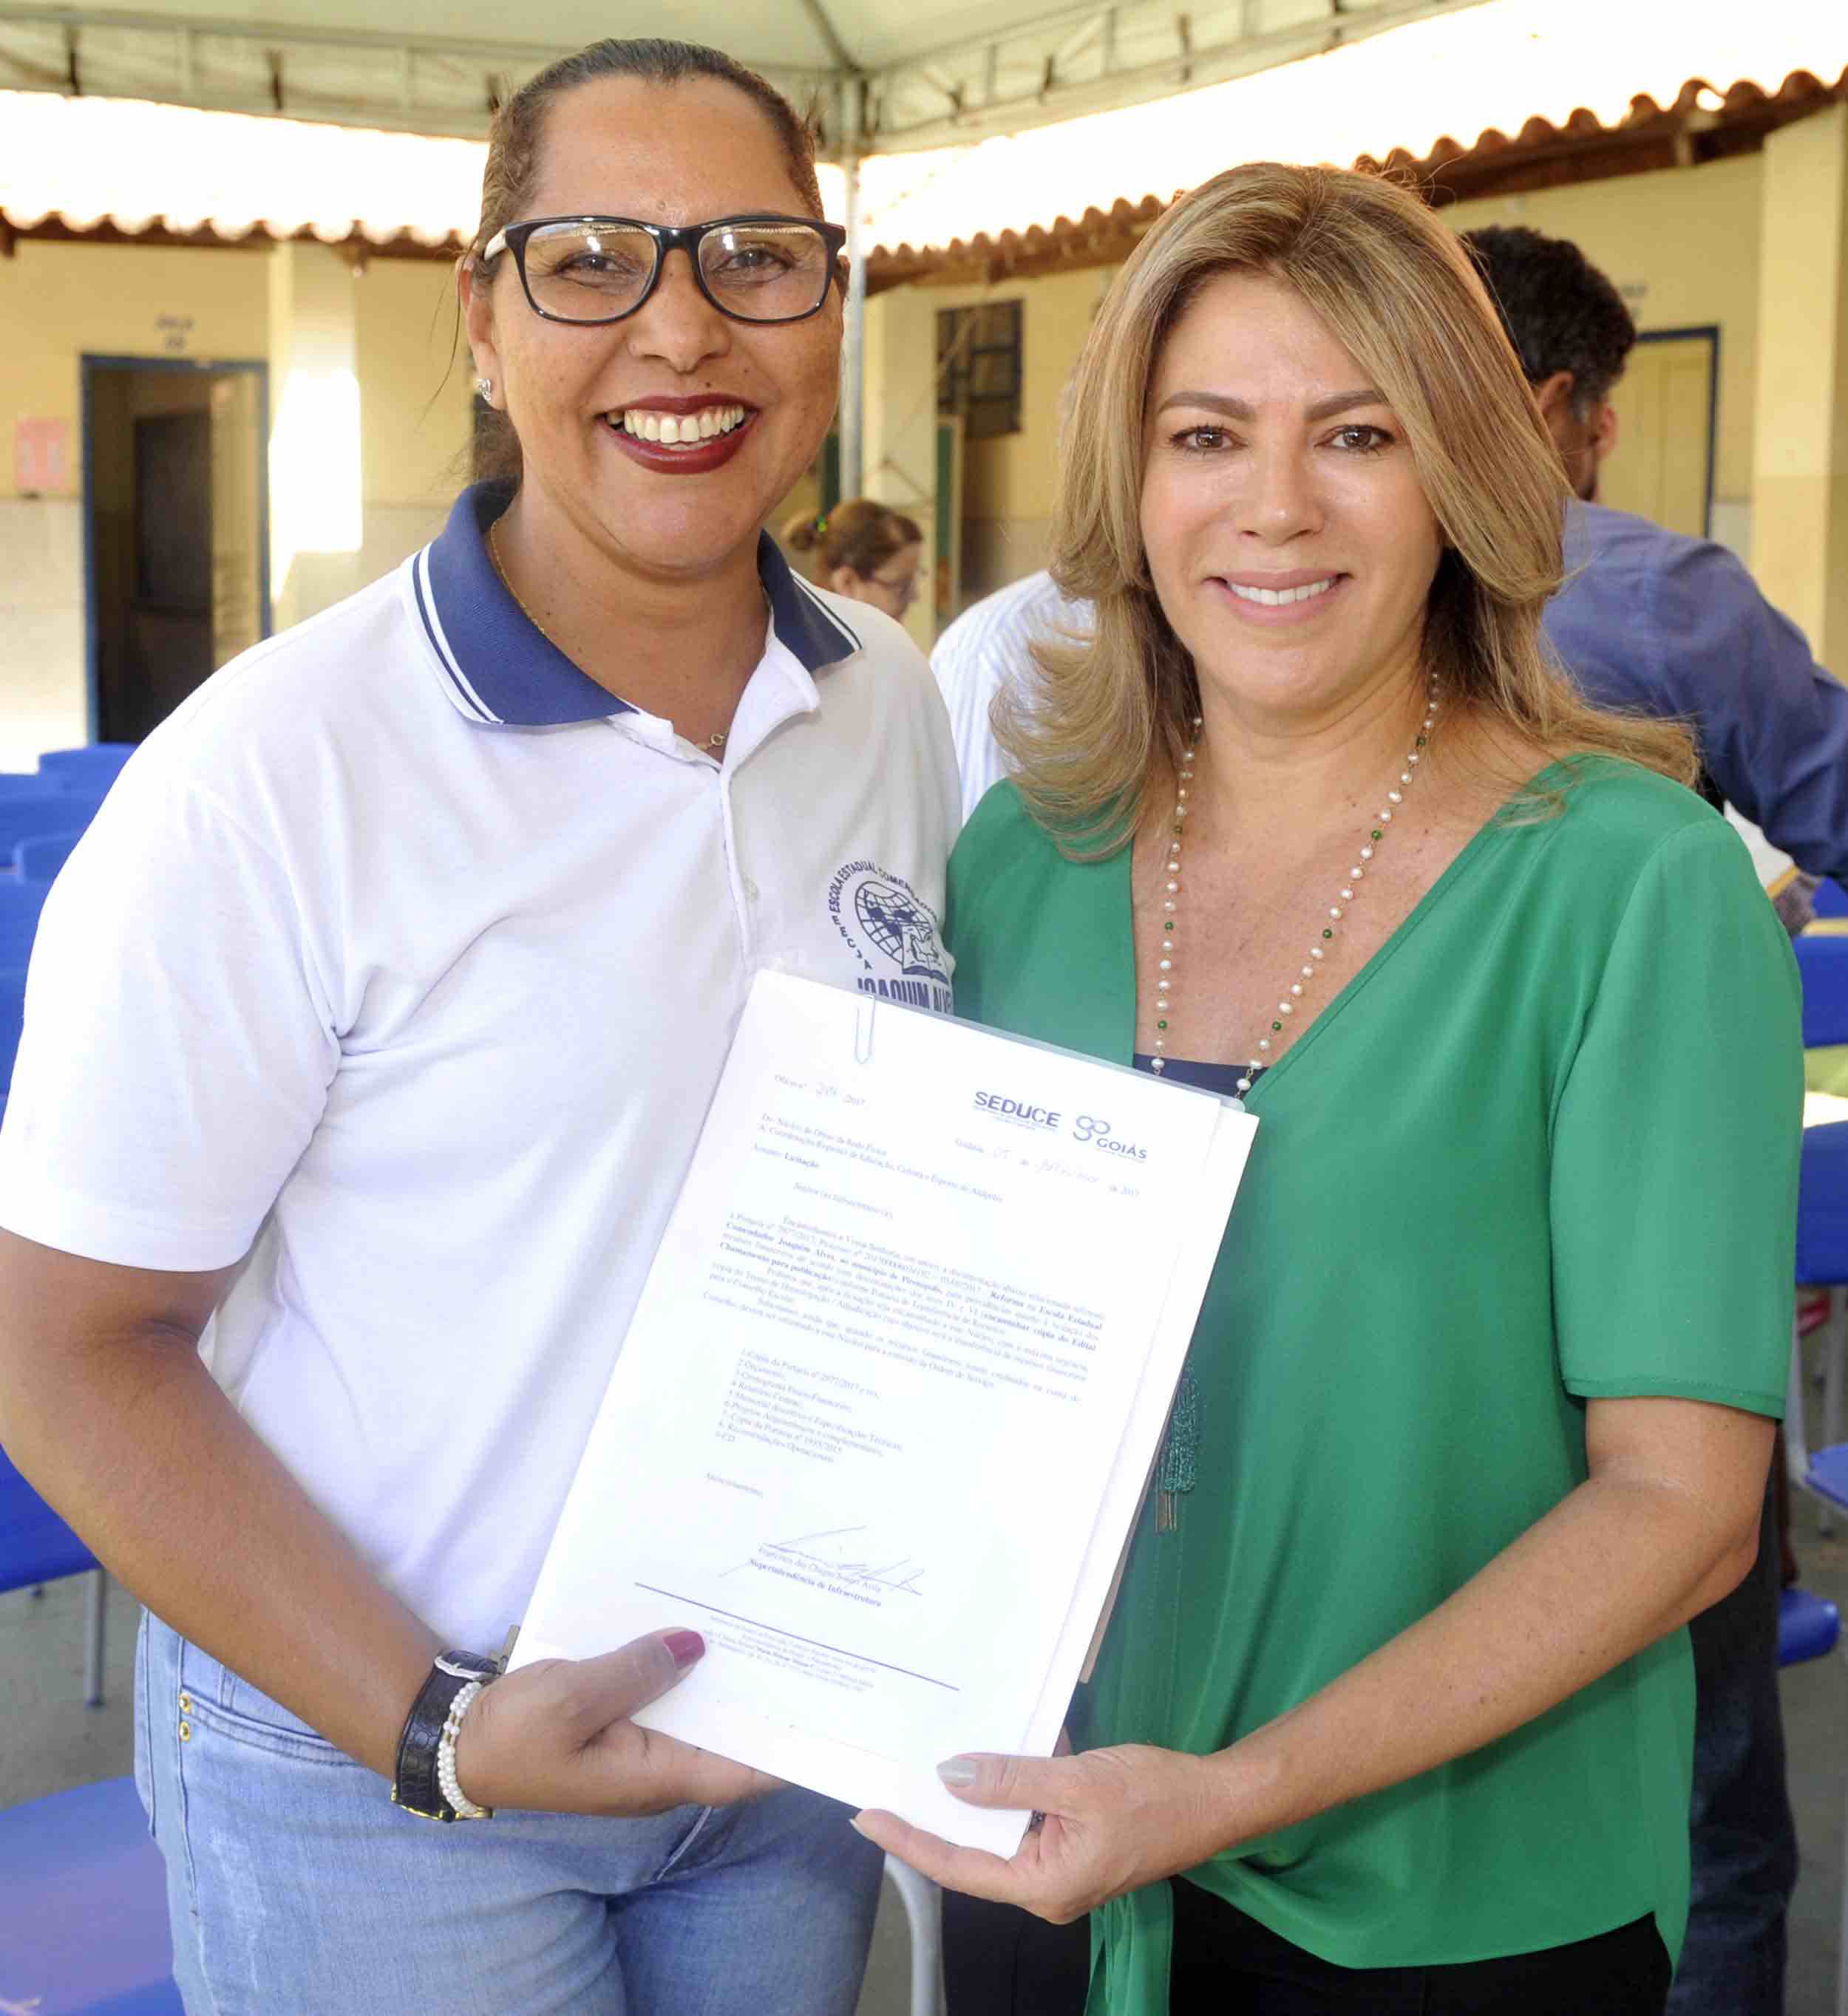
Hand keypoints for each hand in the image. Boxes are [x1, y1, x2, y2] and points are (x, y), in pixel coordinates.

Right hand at [453, 1631, 781, 1816]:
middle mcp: (655, 1767)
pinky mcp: (616, 1722)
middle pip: (726, 1738)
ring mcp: (636, 1745)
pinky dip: (683, 1668)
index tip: (826, 1718)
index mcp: (653, 1776)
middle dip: (762, 1700)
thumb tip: (696, 1645)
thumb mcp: (574, 1697)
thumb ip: (637, 1671)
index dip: (784, 1751)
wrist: (457, 1741)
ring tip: (765, 1627)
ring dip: (723, 1678)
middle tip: (804, 1647)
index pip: (737, 1773)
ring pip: (696, 1713)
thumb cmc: (514, 1734)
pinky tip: (699, 1628)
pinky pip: (664, 1697)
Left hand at [854, 1743, 1235, 1923]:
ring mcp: (1062, 1864)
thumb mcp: (1077, 1782)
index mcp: (1044, 1885)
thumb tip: (951, 1775)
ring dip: (971, 1796)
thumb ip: (1012, 1781)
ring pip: (1001, 1830)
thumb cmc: (1155, 1796)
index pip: (959, 1867)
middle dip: (934, 1815)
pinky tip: (986, 1754)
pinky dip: (1008, 1787)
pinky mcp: (1075, 1841)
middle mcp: (1046, 1885)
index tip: (868, 1815)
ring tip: (923, 1762)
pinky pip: (1028, 1816)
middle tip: (888, 1779)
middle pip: (975, 1851)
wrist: (1217, 1798)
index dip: (911, 1840)